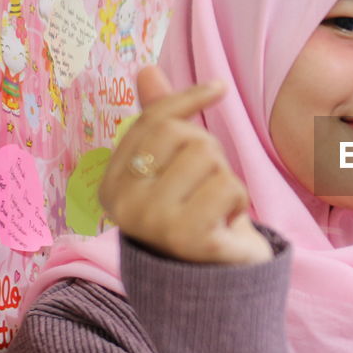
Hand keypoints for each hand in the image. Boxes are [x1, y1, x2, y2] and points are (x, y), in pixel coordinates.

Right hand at [99, 65, 273, 264]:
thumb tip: (147, 70)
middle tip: (208, 188)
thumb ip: (160, 121)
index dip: (188, 99)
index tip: (219, 89)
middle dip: (211, 153)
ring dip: (226, 179)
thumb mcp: (177, 167)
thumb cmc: (198, 215)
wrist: (220, 282)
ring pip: (208, 158)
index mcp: (112, 186)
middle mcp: (124, 206)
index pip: (153, 121)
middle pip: (184, 136)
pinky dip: (239, 201)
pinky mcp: (188, 238)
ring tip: (215, 208)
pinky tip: (226, 224)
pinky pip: (228, 186)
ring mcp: (153, 223)